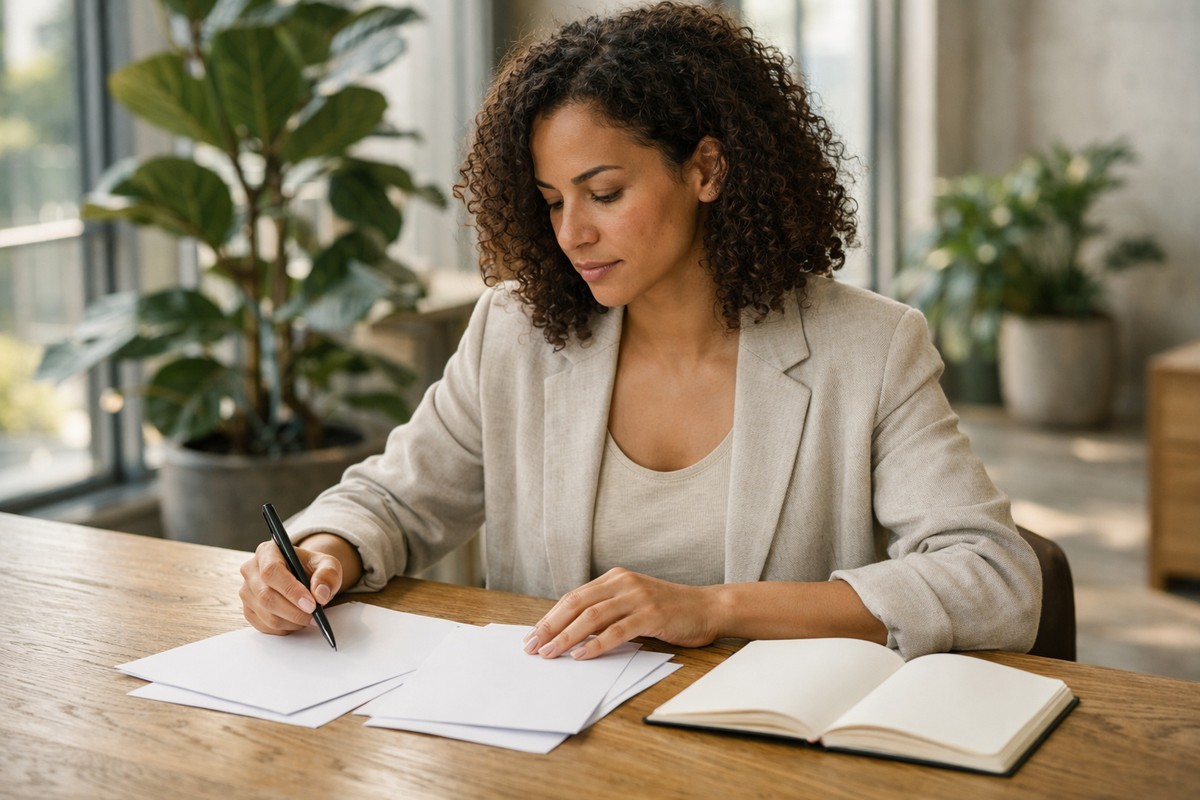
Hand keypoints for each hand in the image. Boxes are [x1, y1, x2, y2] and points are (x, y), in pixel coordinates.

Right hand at [239, 539, 343, 634]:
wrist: (305, 576)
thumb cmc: (313, 568)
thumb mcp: (328, 564)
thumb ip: (327, 575)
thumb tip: (320, 594)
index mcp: (267, 551)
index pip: (271, 571)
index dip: (291, 590)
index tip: (311, 604)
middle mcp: (251, 570)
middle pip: (266, 596)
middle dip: (294, 611)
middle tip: (315, 617)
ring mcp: (246, 591)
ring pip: (266, 615)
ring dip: (292, 622)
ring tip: (310, 618)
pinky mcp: (248, 610)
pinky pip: (265, 626)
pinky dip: (285, 628)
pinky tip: (297, 621)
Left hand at [522, 568, 720, 659]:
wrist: (708, 607)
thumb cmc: (669, 611)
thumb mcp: (633, 603)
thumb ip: (607, 612)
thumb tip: (572, 635)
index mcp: (614, 578)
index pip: (573, 597)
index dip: (550, 617)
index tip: (533, 636)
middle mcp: (623, 583)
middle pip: (576, 604)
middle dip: (550, 626)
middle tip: (533, 646)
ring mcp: (637, 597)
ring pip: (592, 617)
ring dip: (567, 637)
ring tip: (550, 653)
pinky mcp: (651, 614)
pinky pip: (617, 631)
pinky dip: (596, 644)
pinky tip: (582, 656)